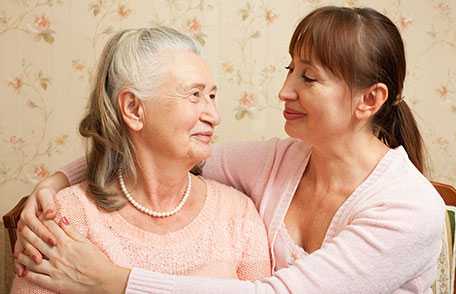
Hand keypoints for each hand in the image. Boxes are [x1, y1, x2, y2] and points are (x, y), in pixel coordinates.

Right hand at [14, 172, 69, 275]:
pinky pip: (20, 250)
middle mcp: (22, 223)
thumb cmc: (45, 196)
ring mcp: (22, 232)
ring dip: (26, 256)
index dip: (43, 233)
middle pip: (26, 238)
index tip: (53, 241)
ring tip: (35, 265)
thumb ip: (49, 204)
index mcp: (27, 213)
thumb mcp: (46, 196)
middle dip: (34, 248)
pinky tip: (22, 271)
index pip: (35, 224)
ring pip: (22, 245)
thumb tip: (51, 213)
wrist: (41, 196)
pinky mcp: (23, 238)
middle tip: (42, 259)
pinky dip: (20, 261)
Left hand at [15, 217, 129, 293]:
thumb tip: (61, 219)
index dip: (42, 220)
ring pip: (33, 259)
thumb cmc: (97, 261)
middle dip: (29, 233)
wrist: (103, 280)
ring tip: (19, 251)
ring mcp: (54, 269)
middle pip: (38, 241)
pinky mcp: (53, 283)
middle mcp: (58, 255)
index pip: (50, 228)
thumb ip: (72, 231)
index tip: (37, 215)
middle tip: (23, 228)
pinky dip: (27, 273)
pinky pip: (36, 277)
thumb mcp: (86, 242)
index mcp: (67, 244)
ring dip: (24, 254)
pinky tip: (22, 270)